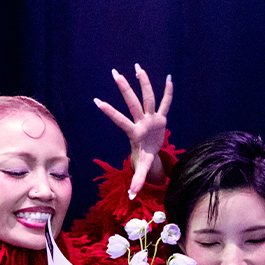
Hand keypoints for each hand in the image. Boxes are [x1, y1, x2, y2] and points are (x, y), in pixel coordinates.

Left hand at [94, 66, 171, 200]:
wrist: (151, 149)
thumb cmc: (144, 156)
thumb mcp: (141, 168)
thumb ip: (137, 181)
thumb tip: (131, 197)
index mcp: (134, 132)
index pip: (120, 120)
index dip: (109, 111)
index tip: (96, 101)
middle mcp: (141, 121)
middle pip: (132, 102)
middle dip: (125, 89)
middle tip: (115, 73)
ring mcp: (151, 117)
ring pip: (148, 97)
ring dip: (143, 82)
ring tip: (137, 67)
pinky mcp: (161, 116)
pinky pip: (166, 102)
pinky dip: (169, 92)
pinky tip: (169, 78)